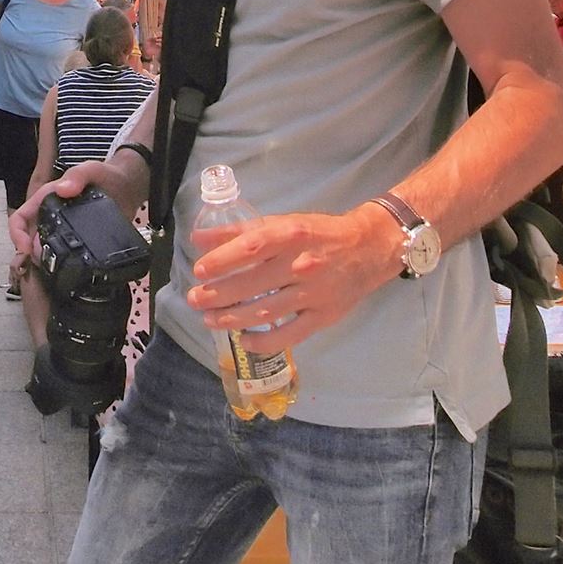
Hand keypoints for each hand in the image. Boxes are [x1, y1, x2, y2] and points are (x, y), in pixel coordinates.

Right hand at [7, 160, 115, 266]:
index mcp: (46, 200)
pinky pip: (63, 258)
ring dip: (44, 264)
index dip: (17, 235)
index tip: (25, 251)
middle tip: (44, 267)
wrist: (127, 188)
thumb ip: (78, 176)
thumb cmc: (105, 174)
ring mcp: (64, 232)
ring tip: (55, 273)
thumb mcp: (91, 170)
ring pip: (43, 252)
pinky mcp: (78, 244)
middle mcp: (50, 218)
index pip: (20, 218)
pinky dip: (60, 268)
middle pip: (28, 241)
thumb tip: (62, 190)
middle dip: (30, 256)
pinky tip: (70, 275)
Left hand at [188, 206, 399, 354]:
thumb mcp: (282, 222)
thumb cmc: (318, 233)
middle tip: (194, 300)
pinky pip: (290, 334)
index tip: (200, 270)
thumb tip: (200, 238)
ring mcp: (313, 293)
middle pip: (254, 283)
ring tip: (210, 320)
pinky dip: (264, 341)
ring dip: (233, 318)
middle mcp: (301, 264)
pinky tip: (244, 341)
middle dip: (218, 294)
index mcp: (290, 235)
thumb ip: (240, 231)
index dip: (223, 260)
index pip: (252, 247)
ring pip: (267, 310)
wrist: (368, 249)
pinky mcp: (323, 316)